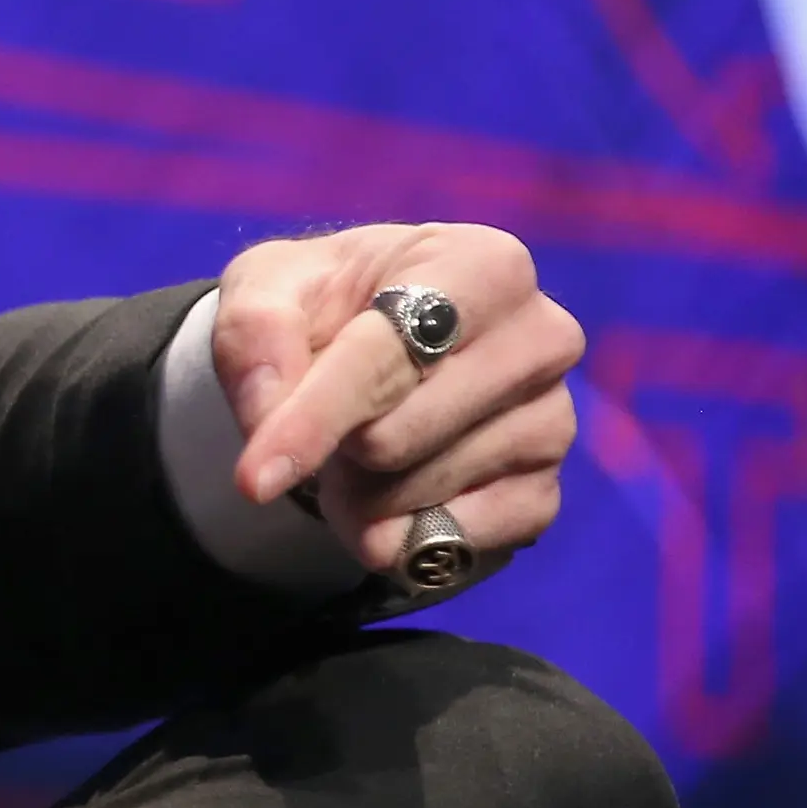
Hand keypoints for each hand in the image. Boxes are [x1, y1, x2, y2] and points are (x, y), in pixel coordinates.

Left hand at [214, 221, 582, 585]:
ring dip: (354, 493)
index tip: (252, 479)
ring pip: (415, 495)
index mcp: (481, 265)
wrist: (372, 345)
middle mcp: (539, 339)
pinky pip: (453, 542)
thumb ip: (255, 331)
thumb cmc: (327, 305)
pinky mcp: (544, 491)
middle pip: (395, 438)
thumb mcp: (267, 288)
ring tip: (353, 452)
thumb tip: (268, 414)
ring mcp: (554, 420)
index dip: (312, 419)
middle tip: (320, 427)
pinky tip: (389, 497)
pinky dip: (396, 536)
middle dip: (331, 450)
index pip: (386, 355)